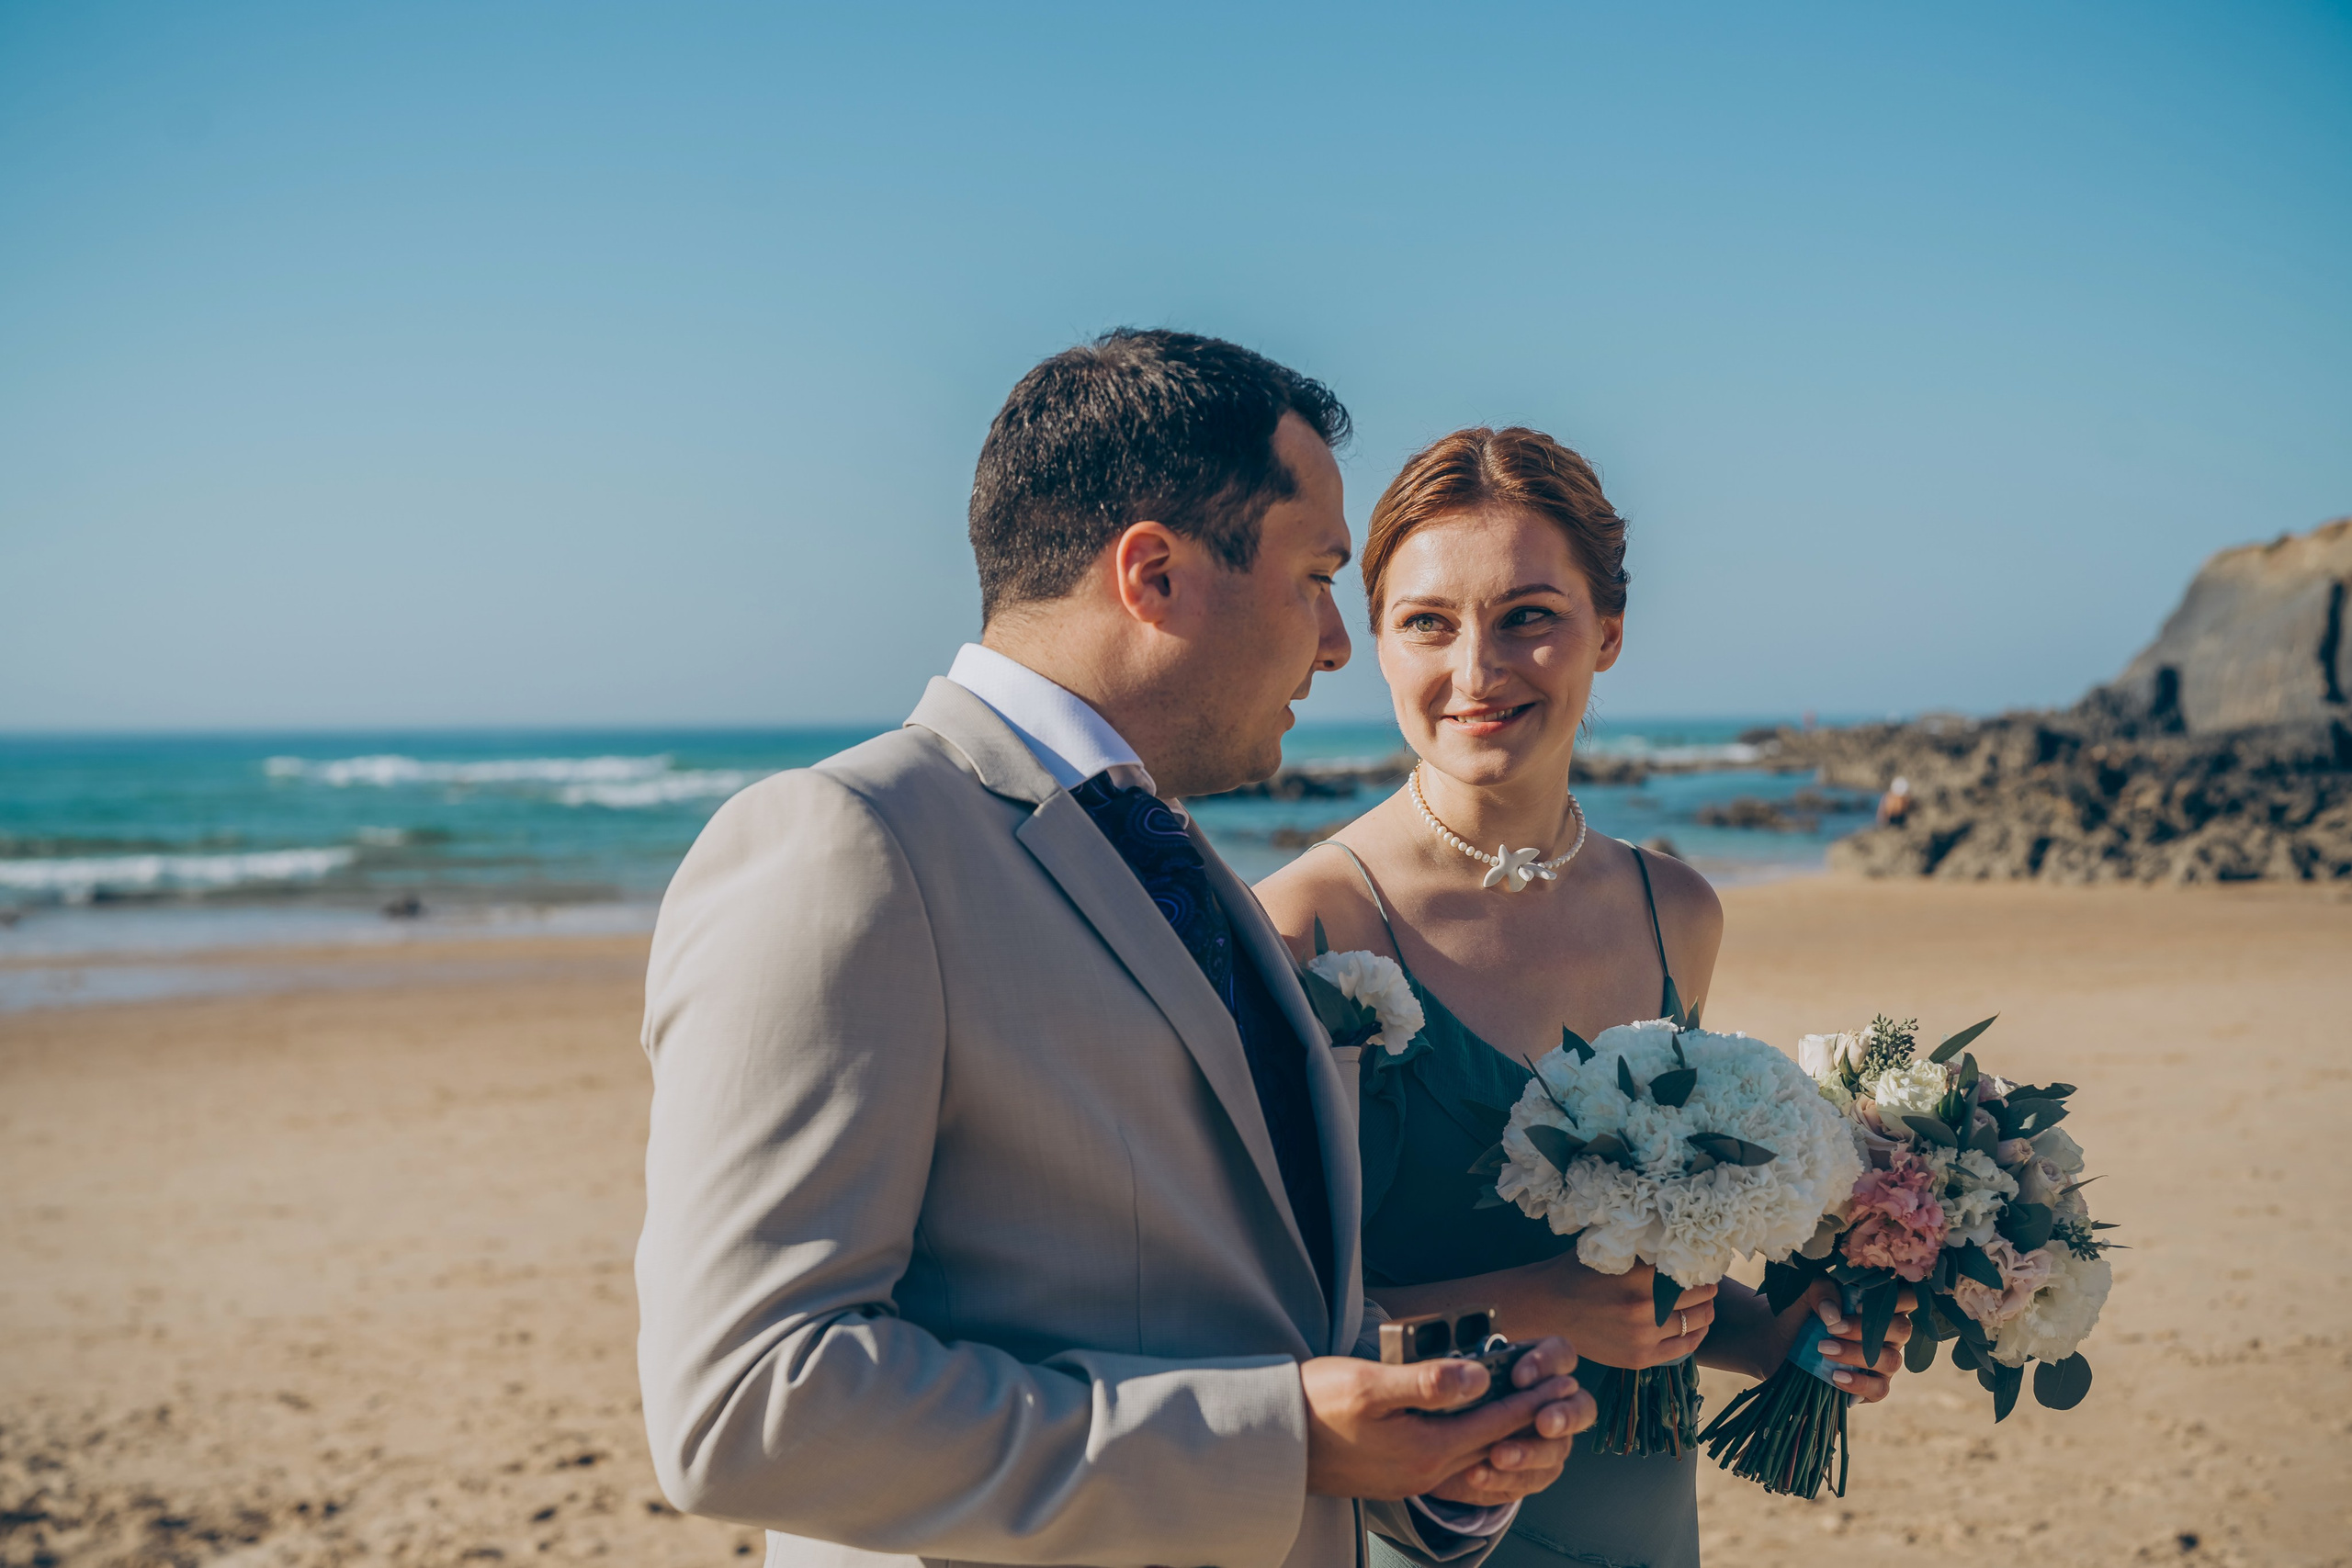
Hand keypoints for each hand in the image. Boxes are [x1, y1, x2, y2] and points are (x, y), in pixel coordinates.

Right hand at [1302, 1336, 1595, 1500]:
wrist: (1274, 1442)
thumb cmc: (1314, 1406)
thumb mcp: (1369, 1384)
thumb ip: (1428, 1383)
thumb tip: (1479, 1377)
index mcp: (1426, 1449)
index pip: (1494, 1422)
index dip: (1530, 1401)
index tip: (1561, 1383)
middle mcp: (1425, 1470)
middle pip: (1492, 1443)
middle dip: (1528, 1419)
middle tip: (1561, 1396)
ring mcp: (1410, 1477)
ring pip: (1473, 1455)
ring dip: (1504, 1432)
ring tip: (1530, 1412)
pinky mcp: (1396, 1475)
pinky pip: (1452, 1463)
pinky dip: (1475, 1444)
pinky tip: (1477, 1434)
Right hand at [1520, 1256, 1716, 1368]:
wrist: (1546, 1309)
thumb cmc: (1575, 1274)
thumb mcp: (1607, 1252)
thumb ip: (1640, 1251)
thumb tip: (1676, 1240)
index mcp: (1636, 1278)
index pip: (1688, 1269)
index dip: (1699, 1263)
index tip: (1702, 1260)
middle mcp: (1644, 1309)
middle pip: (1699, 1296)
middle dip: (1706, 1286)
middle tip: (1707, 1280)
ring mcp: (1643, 1337)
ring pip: (1696, 1322)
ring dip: (1705, 1310)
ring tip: (1704, 1302)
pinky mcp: (1640, 1357)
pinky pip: (1685, 1347)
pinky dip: (1695, 1334)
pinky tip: (1695, 1325)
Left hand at [1784, 1280, 1913, 1401]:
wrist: (1776, 1345)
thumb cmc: (1797, 1313)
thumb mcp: (1802, 1293)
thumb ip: (1821, 1290)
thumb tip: (1834, 1314)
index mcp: (1880, 1304)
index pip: (1909, 1297)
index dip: (1895, 1300)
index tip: (1856, 1305)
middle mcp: (1888, 1333)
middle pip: (1902, 1330)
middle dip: (1866, 1329)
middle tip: (1832, 1328)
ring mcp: (1883, 1361)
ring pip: (1892, 1360)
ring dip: (1857, 1355)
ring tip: (1824, 1349)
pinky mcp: (1871, 1386)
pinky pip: (1880, 1389)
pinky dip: (1859, 1384)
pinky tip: (1836, 1376)